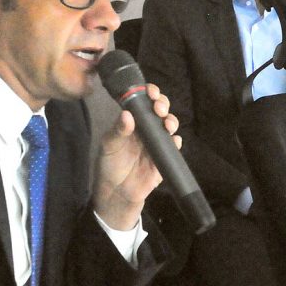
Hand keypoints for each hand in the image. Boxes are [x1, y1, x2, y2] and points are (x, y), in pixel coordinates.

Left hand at [93, 84, 180, 229]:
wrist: (118, 193)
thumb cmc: (110, 165)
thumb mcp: (109, 146)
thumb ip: (118, 130)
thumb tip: (127, 114)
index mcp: (132, 121)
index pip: (143, 101)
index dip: (149, 94)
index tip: (151, 92)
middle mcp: (146, 128)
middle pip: (160, 109)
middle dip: (163, 104)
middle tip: (159, 108)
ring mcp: (156, 141)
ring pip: (169, 124)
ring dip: (171, 120)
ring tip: (167, 124)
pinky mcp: (164, 156)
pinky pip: (174, 145)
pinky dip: (175, 141)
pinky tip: (172, 140)